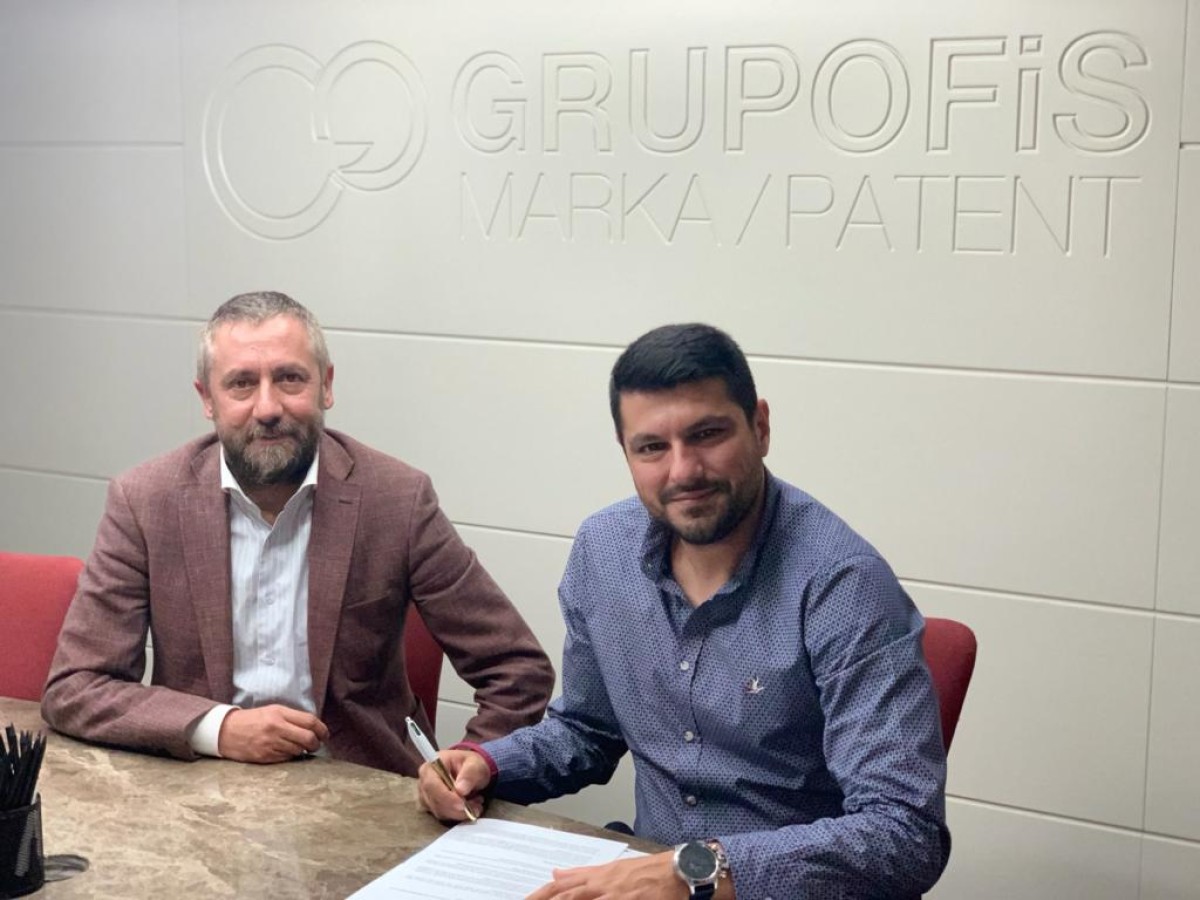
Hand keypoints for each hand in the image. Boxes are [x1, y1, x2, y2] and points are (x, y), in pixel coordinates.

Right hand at [217, 704, 328, 762]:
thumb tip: (314, 728)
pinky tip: (285, 752)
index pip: (310, 721)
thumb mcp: (273, 711)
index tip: (325, 735)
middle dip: (316, 744)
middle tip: (316, 745)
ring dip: (302, 750)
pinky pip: (286, 759)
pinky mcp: (264, 757)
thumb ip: (292, 718)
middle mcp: (276, 728)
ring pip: (298, 751)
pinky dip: (289, 756)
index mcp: (280, 714)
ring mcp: (270, 744)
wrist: (226, 731)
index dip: (322, 729)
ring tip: (298, 747)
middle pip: (308, 738)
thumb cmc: (253, 720)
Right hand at [416, 749, 490, 821]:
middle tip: (477, 806)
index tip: (463, 804)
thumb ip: (469, 774)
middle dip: (456, 808)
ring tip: (476, 803)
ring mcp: (426, 797)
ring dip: (459, 812)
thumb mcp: (475, 764)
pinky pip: (443, 816)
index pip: (432, 785)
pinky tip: (470, 806)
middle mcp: (423, 783)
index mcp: (430, 768)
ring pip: (439, 812)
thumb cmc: (471, 764)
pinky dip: (458, 814)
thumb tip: (460, 790)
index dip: (446, 797)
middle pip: (435, 802)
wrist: (471, 770)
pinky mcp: (432, 807)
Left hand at [525, 853, 688, 899]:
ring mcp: (615, 896)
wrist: (678, 871)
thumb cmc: (646, 870)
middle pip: (566, 897)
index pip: (559, 888)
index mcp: (596, 876)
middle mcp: (602, 886)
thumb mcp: (611, 869)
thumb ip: (582, 873)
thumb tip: (556, 873)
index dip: (539, 896)